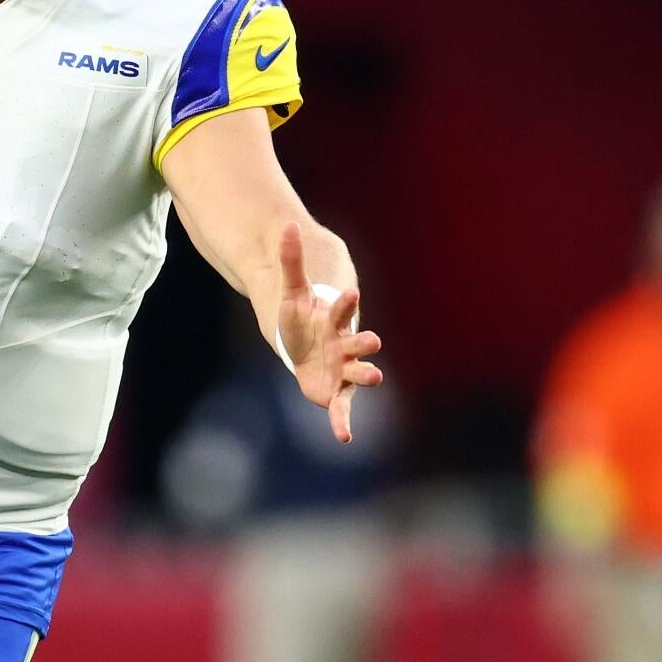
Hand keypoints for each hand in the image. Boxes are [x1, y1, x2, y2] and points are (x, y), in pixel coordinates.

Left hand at [274, 221, 382, 442]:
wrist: (304, 341)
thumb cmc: (300, 314)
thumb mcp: (290, 288)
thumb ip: (290, 259)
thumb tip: (285, 224)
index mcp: (334, 318)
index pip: (340, 308)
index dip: (343, 302)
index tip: (348, 293)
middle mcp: (345, 344)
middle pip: (357, 342)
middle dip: (364, 342)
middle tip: (374, 341)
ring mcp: (343, 368)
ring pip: (357, 372)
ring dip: (366, 374)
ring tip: (376, 378)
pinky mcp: (334, 391)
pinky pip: (341, 408)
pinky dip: (342, 422)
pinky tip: (343, 437)